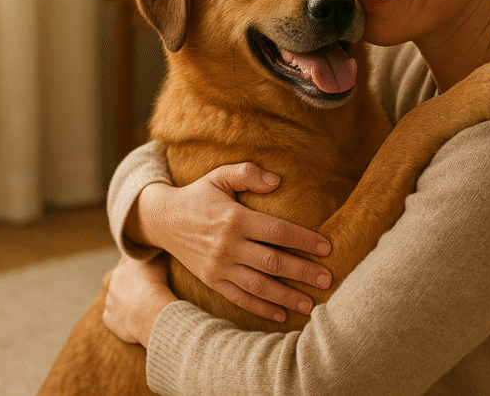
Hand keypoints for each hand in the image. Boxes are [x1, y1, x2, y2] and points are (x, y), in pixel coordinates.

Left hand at [103, 255, 175, 345]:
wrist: (150, 312)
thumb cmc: (157, 285)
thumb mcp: (159, 260)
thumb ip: (152, 253)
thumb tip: (154, 248)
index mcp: (122, 267)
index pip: (127, 261)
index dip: (136, 265)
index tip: (144, 268)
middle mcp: (112, 282)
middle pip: (120, 280)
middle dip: (129, 283)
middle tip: (144, 288)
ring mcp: (109, 301)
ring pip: (116, 299)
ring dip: (125, 300)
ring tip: (141, 306)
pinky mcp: (108, 318)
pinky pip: (114, 316)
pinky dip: (122, 317)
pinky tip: (134, 318)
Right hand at [128, 162, 332, 322]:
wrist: (162, 220)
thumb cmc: (198, 195)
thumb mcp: (219, 176)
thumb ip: (247, 173)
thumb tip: (277, 181)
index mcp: (235, 219)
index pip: (278, 232)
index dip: (304, 240)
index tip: (326, 248)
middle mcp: (228, 246)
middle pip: (273, 263)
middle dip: (303, 273)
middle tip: (328, 280)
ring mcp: (219, 267)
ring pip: (259, 286)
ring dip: (286, 297)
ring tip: (310, 305)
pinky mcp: (212, 281)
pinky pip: (239, 298)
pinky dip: (260, 308)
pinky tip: (280, 315)